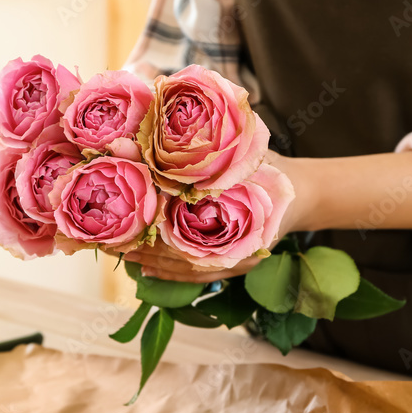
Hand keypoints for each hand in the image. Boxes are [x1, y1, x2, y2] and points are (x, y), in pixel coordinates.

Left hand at [112, 151, 304, 283]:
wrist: (303, 192)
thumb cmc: (270, 169)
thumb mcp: (241, 153)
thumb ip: (203, 152)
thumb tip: (151, 138)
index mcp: (226, 214)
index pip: (177, 223)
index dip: (146, 223)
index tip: (119, 220)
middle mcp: (231, 244)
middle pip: (176, 249)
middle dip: (141, 245)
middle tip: (109, 241)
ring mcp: (233, 259)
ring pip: (184, 266)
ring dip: (151, 261)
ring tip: (121, 254)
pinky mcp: (233, 263)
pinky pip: (198, 274)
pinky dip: (171, 273)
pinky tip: (147, 269)